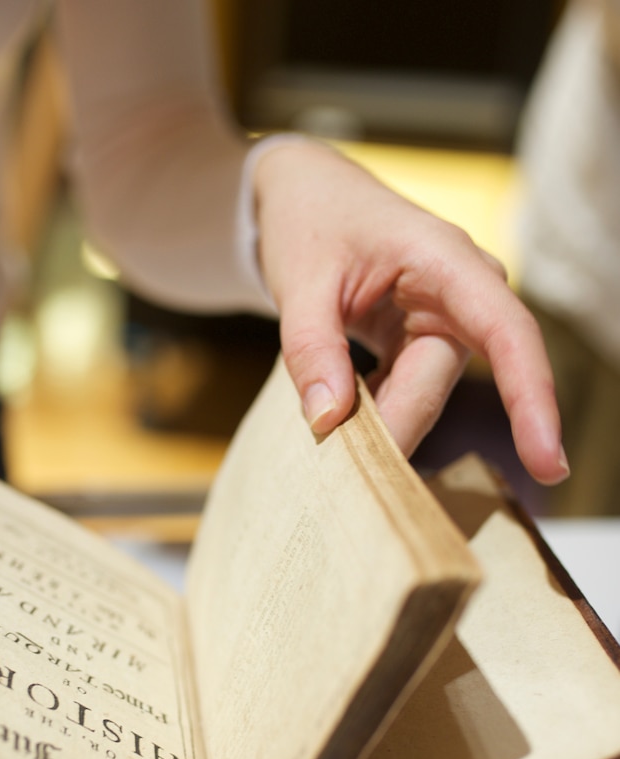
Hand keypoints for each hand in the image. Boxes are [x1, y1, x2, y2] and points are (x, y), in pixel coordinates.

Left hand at [252, 140, 567, 484]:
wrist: (304, 196)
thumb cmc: (311, 219)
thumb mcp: (299, 280)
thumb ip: (311, 349)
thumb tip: (328, 420)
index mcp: (447, 261)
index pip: (507, 335)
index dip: (530, 400)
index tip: (548, 461)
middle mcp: (460, 297)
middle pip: (437, 385)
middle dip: (396, 430)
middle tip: (341, 473)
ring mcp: (443, 325)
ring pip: (419, 398)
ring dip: (378, 426)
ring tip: (328, 446)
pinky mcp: (420, 347)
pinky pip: (402, 396)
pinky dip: (372, 416)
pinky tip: (339, 424)